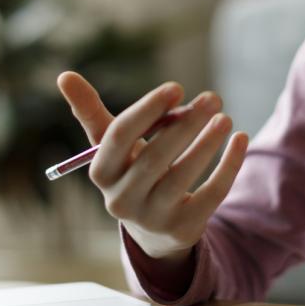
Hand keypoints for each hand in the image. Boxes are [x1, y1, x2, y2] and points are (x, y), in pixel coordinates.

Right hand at [56, 71, 248, 264]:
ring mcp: (152, 218)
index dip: (147, 110)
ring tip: (224, 117)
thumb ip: (90, 111)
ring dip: (207, 143)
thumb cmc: (130, 170)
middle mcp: (121, 200)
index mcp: (101, 172)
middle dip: (185, 125)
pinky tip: (240, 139)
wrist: (152, 227)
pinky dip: (229, 165)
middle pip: (153, 158)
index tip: (176, 87)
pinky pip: (211, 195)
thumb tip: (63, 75)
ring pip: (183, 177)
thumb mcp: (111, 144)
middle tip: (213, 97)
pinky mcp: (183, 230)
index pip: (119, 137)